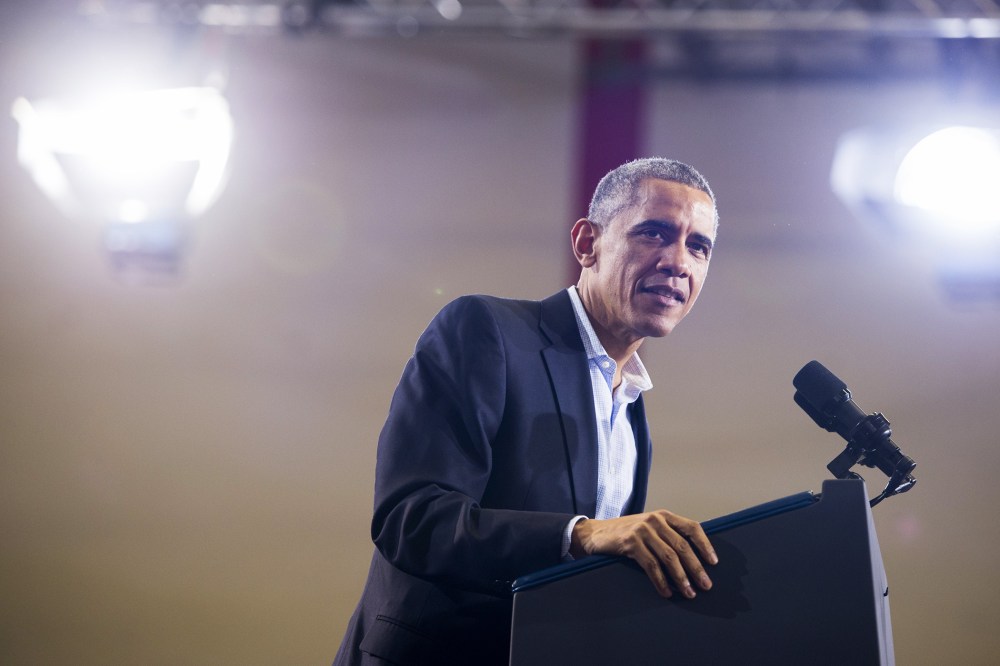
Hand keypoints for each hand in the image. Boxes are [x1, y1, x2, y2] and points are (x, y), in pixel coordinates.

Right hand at [570, 510, 717, 598]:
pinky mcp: (630, 543)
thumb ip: (668, 535)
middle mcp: (655, 520)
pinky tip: (666, 592)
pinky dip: (661, 581)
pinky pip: (651, 566)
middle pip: (682, 546)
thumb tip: (694, 558)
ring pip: (669, 557)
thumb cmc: (626, 533)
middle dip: (696, 568)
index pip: (692, 527)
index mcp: (664, 515)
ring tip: (689, 593)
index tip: (714, 562)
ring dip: (681, 578)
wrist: (595, 533)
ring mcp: (642, 530)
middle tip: (705, 585)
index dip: (705, 545)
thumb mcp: (649, 528)